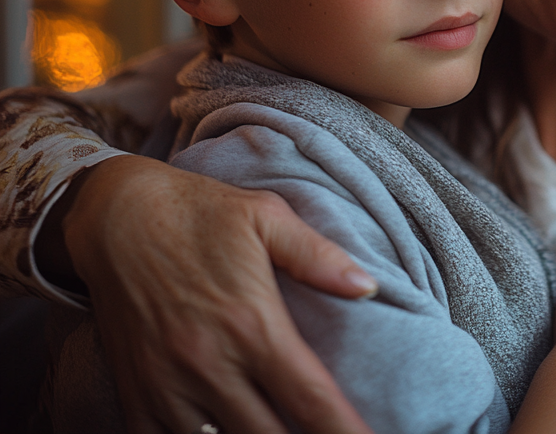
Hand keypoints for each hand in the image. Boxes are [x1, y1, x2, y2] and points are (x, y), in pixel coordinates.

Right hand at [60, 155, 376, 433]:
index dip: (344, 430)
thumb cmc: (201, 212)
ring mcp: (168, 388)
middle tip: (325, 433)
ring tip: (279, 428)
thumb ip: (318, 256)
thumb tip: (368, 287)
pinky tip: (222, 433)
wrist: (119, 215)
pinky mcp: (137, 395)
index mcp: (252, 324)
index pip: (309, 399)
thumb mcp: (267, 216)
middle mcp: (211, 365)